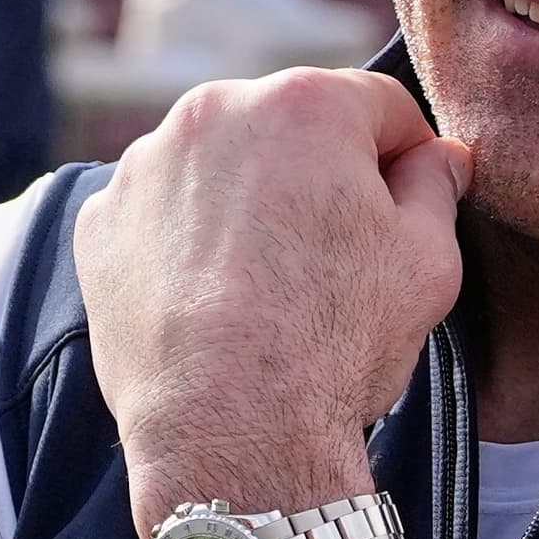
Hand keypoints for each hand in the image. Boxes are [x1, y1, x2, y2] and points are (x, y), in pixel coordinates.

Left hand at [75, 68, 470, 530]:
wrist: (231, 432)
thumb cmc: (336, 343)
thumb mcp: (428, 261)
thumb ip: (436, 187)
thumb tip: (439, 159)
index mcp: (303, 105)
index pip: (379, 106)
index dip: (408, 159)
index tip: (408, 209)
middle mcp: (213, 112)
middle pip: (290, 128)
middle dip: (319, 176)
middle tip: (337, 259)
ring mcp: (144, 167)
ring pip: (221, 168)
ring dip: (250, 204)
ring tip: (270, 288)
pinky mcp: (100, 223)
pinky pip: (162, 213)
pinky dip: (188, 242)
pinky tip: (216, 303)